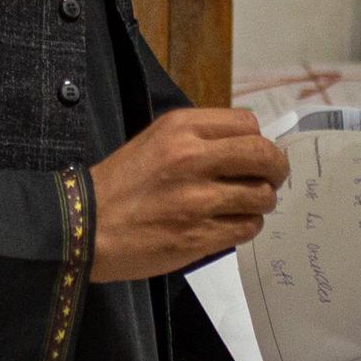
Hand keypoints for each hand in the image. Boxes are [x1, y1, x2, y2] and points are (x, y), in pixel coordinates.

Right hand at [90, 106, 285, 281]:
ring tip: (245, 206)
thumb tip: (245, 148)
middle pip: (264, 156)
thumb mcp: (155, 141)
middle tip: (271, 179)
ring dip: (260, 202)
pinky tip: (230, 225)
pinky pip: (247, 227)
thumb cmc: (119, 185)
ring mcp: (198, 200)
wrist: (84, 226)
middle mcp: (193, 159)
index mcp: (181, 129)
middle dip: (276, 169)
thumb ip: (198, 139)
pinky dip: (246, 226)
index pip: (247, 124)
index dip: (258, 140)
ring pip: (261, 196)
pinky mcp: (200, 236)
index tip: (254, 155)